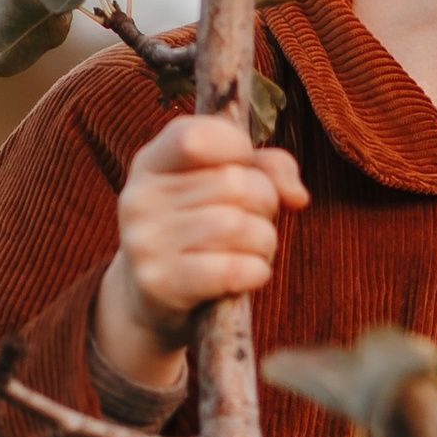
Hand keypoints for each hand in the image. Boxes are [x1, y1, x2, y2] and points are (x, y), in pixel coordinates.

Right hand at [99, 110, 308, 387]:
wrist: (151, 299)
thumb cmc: (198, 232)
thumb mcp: (222, 187)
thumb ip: (267, 169)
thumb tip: (298, 196)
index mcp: (150, 163)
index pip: (199, 137)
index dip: (239, 149)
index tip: (243, 168)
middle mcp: (139, 199)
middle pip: (234, 184)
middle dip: (264, 203)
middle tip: (254, 221)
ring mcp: (145, 243)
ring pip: (239, 227)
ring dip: (264, 241)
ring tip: (252, 249)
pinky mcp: (160, 285)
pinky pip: (233, 270)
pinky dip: (256, 271)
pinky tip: (248, 274)